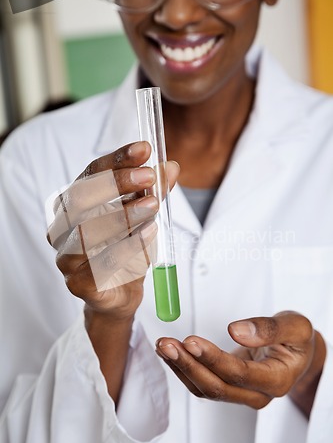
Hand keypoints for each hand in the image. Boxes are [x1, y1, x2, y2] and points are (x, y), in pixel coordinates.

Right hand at [47, 141, 179, 319]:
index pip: (90, 173)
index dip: (116, 159)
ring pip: (88, 231)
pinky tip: (149, 233)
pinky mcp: (79, 284)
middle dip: (116, 183)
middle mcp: (63, 227)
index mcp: (74, 204)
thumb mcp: (143, 216)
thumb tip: (172, 167)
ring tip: (152, 205)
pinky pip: (101, 264)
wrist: (118, 294)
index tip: (144, 148)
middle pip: (81, 198)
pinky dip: (127, 247)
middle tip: (149, 176)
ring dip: (123, 215)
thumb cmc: (125, 249)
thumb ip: (154, 192)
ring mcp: (66, 257)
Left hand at [156, 312, 325, 416]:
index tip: (191, 341)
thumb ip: (269, 329)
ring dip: (181, 367)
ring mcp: (241, 395)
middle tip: (167, 344)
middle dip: (188, 365)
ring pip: (205, 389)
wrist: (297, 353)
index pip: (239, 373)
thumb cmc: (296, 339)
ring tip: (163, 345)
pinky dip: (183, 368)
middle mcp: (257, 394)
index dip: (213, 358)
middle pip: (216, 387)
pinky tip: (170, 353)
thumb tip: (235, 330)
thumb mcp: (295, 326)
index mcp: (276, 380)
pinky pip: (201, 384)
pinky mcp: (228, 388)